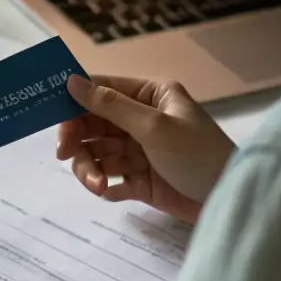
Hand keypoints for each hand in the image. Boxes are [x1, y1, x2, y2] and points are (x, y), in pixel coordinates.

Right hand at [58, 74, 235, 222]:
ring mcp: (142, 151)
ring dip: (92, 168)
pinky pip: (112, 178)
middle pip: (94, 126)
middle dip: (79, 141)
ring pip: (100, 154)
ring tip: (96, 185)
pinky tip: (109, 191)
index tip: (49, 115)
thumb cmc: (198, 154)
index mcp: (150, 97)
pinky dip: (106, 185)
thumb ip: (110, 105)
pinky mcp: (143, 181)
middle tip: (65, 156)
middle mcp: (143, 120)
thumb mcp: (154, 126)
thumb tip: (71, 81)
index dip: (74, 102)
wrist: (231, 200)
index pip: (101, 91)